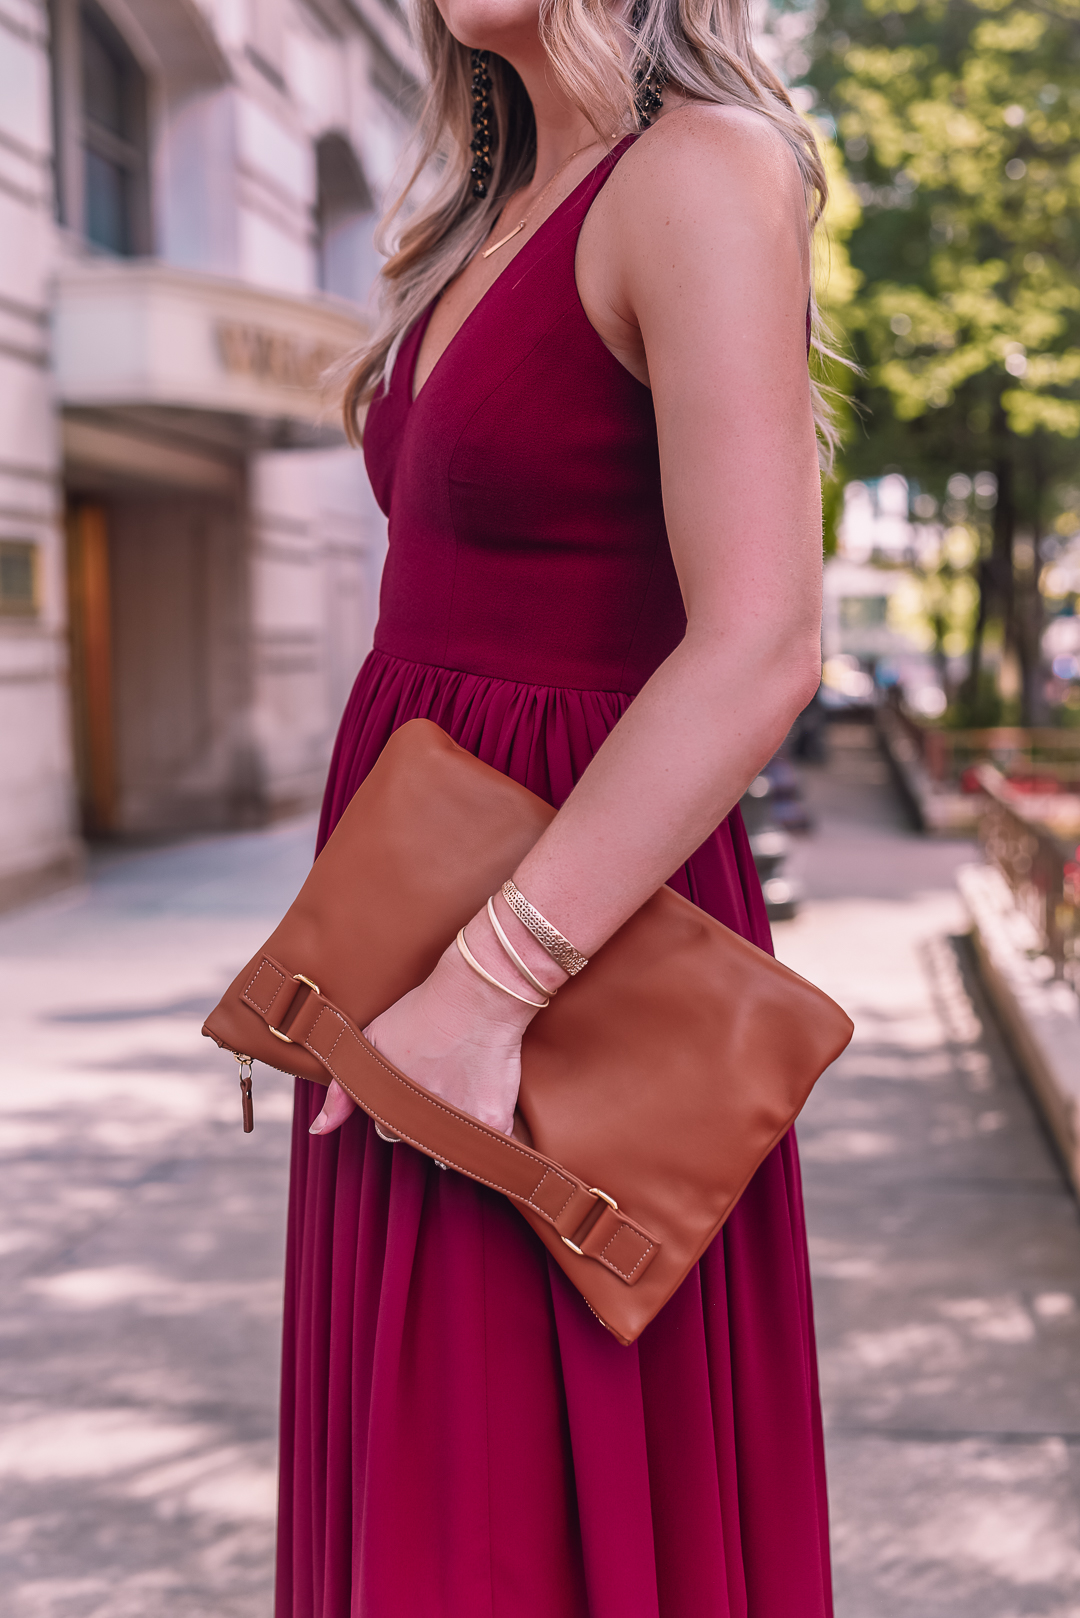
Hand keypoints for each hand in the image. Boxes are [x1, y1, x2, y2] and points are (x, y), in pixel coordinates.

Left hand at [308, 930, 540, 1138]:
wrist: (476, 994)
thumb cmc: (424, 1010)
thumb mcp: (372, 1039)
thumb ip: (342, 1089)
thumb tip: (319, 1129)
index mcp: (389, 1107)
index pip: (387, 1127)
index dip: (398, 1103)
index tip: (412, 1078)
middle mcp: (421, 1122)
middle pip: (418, 1138)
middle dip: (423, 1117)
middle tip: (438, 1078)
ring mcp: (458, 1125)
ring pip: (451, 1146)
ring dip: (454, 1126)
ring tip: (461, 1084)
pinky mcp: (493, 1123)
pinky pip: (489, 1144)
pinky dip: (489, 1128)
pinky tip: (486, 1097)